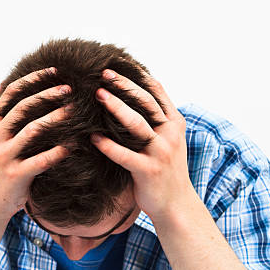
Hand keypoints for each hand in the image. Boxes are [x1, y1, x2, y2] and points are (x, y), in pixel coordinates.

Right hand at [0, 68, 71, 220]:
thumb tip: (2, 84)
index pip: (11, 92)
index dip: (33, 79)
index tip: (54, 71)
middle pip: (23, 106)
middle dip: (48, 94)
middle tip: (69, 88)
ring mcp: (4, 156)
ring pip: (33, 130)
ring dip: (56, 118)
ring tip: (73, 111)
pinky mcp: (16, 175)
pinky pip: (42, 160)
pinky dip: (59, 151)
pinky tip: (73, 145)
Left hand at [91, 70, 193, 224]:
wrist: (176, 206)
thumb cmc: (165, 173)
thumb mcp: (166, 142)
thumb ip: (155, 123)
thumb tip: (131, 100)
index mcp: (174, 124)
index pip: (157, 91)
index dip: (137, 75)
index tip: (118, 63)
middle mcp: (170, 134)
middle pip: (146, 102)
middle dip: (124, 85)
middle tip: (103, 73)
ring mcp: (161, 152)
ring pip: (137, 124)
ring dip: (116, 107)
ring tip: (98, 95)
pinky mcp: (149, 171)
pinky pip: (125, 155)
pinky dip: (108, 146)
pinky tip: (92, 138)